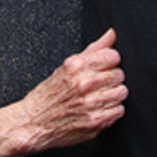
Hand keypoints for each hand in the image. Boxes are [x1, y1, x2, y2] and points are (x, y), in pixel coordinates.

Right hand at [16, 28, 127, 151]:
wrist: (34, 122)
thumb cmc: (49, 94)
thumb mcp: (68, 66)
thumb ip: (94, 49)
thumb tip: (111, 34)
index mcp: (77, 65)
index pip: (113, 56)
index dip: (110, 62)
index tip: (104, 67)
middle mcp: (84, 82)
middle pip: (119, 74)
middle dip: (111, 79)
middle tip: (99, 85)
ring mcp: (91, 103)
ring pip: (122, 92)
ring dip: (113, 95)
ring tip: (99, 97)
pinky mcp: (95, 121)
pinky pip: (119, 110)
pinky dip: (111, 111)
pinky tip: (99, 109)